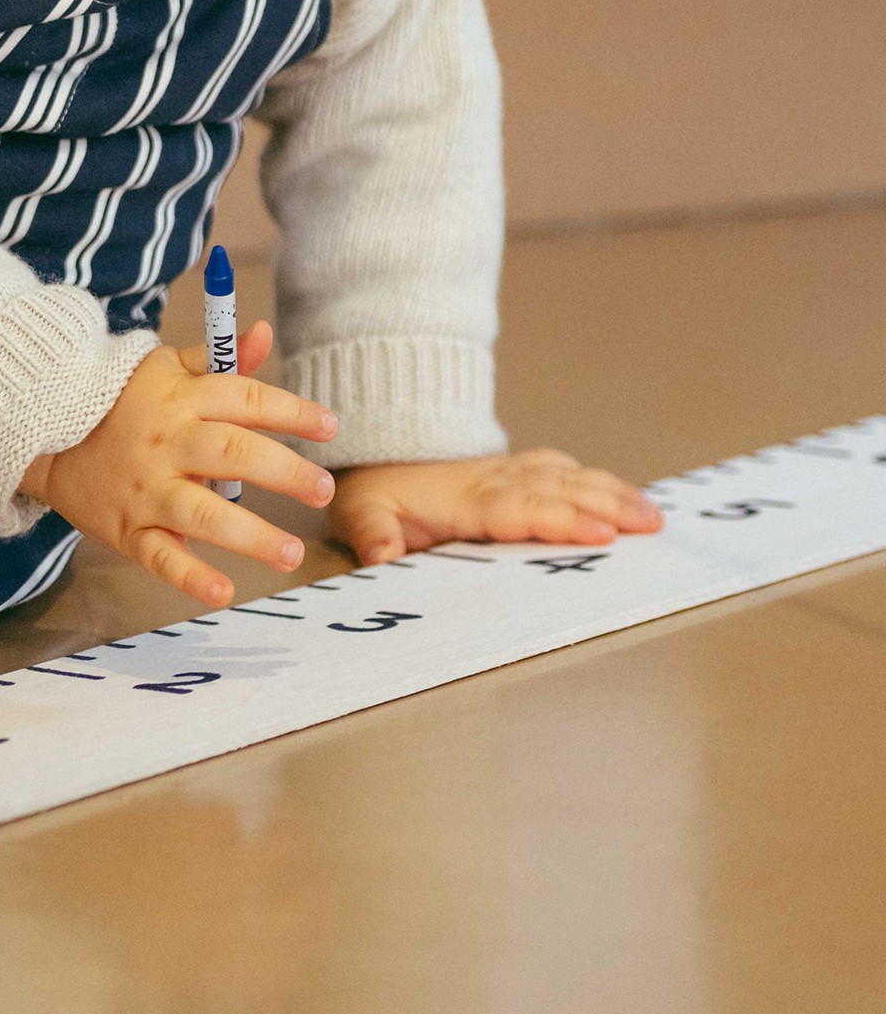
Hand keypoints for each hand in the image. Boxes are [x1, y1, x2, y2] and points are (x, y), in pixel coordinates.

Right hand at [21, 326, 337, 606]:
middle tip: (324, 491)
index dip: (289, 411)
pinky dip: (189, 577)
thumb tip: (261, 332)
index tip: (329, 426)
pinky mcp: (128, 529)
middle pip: (231, 453)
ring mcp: (146, 489)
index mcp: (182, 399)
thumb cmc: (123, 400)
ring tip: (291, 552)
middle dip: (283, 472)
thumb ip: (220, 358)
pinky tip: (223, 591)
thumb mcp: (167, 368)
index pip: (244, 399)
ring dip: (249, 535)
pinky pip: (160, 556)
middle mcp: (167, 443)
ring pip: (201, 513)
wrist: (45, 434)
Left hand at [330, 448, 663, 565]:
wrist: (372, 455)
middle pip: (559, 490)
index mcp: (465, 499)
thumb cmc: (372, 495)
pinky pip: (560, 469)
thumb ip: (374, 537)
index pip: (521, 509)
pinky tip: (624, 495)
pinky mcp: (514, 470)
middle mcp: (494, 480)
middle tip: (653, 526)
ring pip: (568, 476)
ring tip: (653, 514)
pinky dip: (596, 480)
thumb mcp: (361, 516)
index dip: (562, 520)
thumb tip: (383, 558)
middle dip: (608, 506)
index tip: (602, 534)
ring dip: (612, 492)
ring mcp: (508, 471)